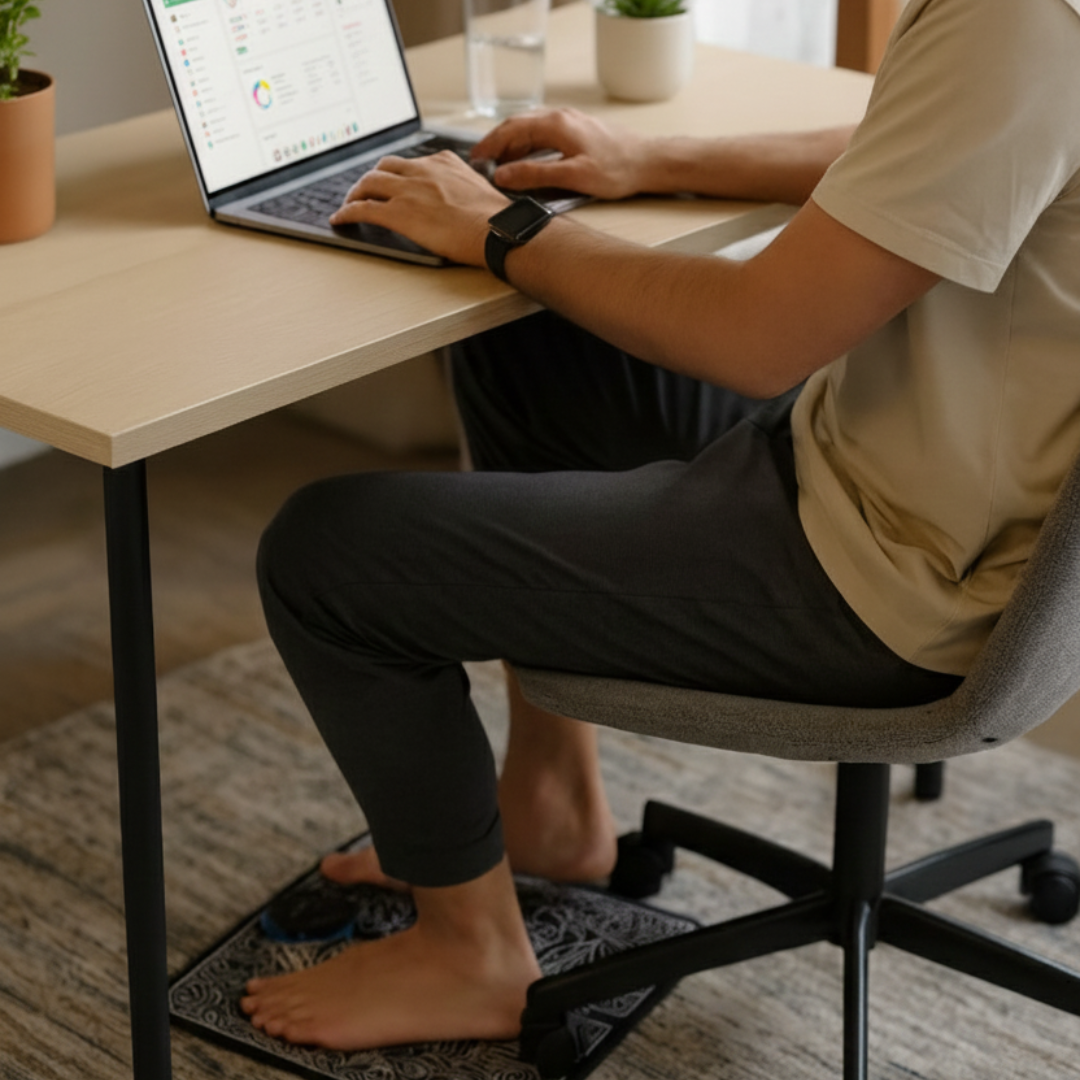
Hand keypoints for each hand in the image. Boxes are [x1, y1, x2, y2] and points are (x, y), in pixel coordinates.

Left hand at [329, 151, 510, 266]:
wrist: (497, 231)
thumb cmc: (496, 219)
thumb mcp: (480, 190)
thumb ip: (463, 186)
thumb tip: (462, 197)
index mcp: (443, 163)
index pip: (411, 161)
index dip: (396, 171)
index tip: (391, 178)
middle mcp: (422, 171)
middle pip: (384, 167)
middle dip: (371, 179)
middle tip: (364, 190)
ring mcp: (409, 191)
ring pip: (369, 184)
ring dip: (355, 193)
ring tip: (349, 203)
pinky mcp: (399, 213)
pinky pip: (364, 209)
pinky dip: (347, 212)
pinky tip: (341, 219)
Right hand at [472, 108, 650, 199]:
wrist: (648, 162)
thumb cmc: (617, 169)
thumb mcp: (573, 176)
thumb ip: (535, 175)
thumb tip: (504, 175)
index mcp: (556, 124)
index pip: (511, 129)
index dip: (490, 145)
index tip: (476, 160)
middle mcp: (561, 118)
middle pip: (518, 126)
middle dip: (496, 144)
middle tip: (482, 163)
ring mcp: (569, 123)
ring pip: (530, 129)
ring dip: (511, 145)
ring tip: (499, 164)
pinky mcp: (577, 131)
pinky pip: (543, 134)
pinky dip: (527, 145)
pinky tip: (525, 159)